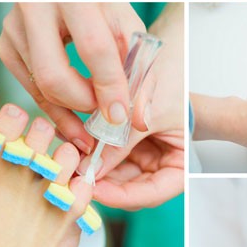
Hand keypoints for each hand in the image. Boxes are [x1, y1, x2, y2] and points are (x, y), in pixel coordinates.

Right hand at [0, 2, 147, 149]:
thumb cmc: (99, 2)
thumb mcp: (125, 24)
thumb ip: (137, 68)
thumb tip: (138, 118)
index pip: (93, 48)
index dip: (109, 87)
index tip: (121, 116)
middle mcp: (35, 7)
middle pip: (54, 76)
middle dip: (83, 105)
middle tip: (103, 117)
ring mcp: (14, 27)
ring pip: (39, 87)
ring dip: (68, 112)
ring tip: (88, 128)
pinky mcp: (5, 44)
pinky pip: (29, 87)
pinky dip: (52, 104)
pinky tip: (70, 112)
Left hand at [79, 3, 183, 208]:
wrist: (167, 50)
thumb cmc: (171, 77)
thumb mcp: (146, 111)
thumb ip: (122, 141)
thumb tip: (91, 168)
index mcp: (179, 163)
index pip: (153, 193)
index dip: (124, 196)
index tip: (95, 189)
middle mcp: (159, 163)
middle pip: (129, 187)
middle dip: (101, 182)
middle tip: (72, 176)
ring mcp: (141, 153)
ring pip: (112, 173)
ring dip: (91, 167)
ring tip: (67, 158)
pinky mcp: (123, 141)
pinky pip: (104, 153)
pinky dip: (88, 151)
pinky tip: (70, 145)